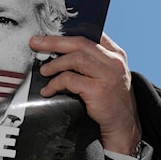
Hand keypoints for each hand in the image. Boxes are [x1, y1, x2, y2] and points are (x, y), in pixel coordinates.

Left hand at [30, 32, 140, 154]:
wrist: (123, 127)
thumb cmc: (112, 101)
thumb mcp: (109, 76)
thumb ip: (95, 62)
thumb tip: (62, 51)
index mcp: (117, 54)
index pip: (92, 34)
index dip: (69, 32)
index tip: (50, 34)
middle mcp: (114, 62)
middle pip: (80, 43)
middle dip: (55, 41)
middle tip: (36, 43)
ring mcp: (108, 75)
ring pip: (75, 58)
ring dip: (55, 64)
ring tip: (44, 71)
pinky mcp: (99, 90)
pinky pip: (70, 80)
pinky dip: (55, 84)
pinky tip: (48, 90)